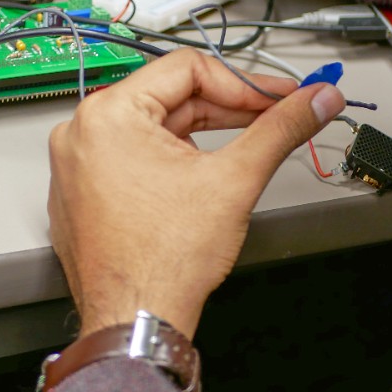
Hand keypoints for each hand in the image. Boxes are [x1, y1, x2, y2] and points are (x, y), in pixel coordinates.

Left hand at [47, 49, 344, 338]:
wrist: (136, 322)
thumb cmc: (163, 263)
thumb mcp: (235, 179)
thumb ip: (281, 129)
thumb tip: (314, 101)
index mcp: (107, 114)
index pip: (188, 68)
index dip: (244, 83)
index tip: (280, 97)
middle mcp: (81, 133)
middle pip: (171, 97)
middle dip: (229, 109)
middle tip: (274, 117)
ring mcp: (77, 165)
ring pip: (153, 128)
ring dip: (202, 134)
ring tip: (244, 149)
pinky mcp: (83, 192)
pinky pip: (131, 157)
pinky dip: (170, 159)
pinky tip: (200, 177)